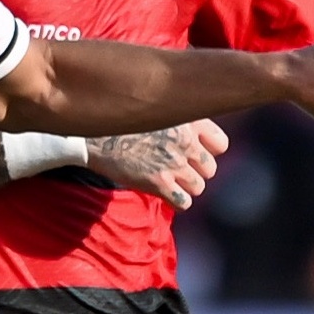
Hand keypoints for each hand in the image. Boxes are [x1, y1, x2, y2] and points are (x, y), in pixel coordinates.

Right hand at [88, 120, 228, 209]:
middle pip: (210, 169)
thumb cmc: (121, 123)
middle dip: (194, 172)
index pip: (221, 144)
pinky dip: (176, 202)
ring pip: (198, 188)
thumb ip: (178, 121)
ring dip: (184, 188)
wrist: (92, 136)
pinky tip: (163, 194)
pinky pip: (184, 203)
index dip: (209, 152)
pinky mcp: (158, 182)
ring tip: (167, 182)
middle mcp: (184, 141)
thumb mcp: (155, 110)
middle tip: (175, 171)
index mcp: (187, 120)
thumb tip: (194, 139)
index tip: (194, 154)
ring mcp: (173, 162)